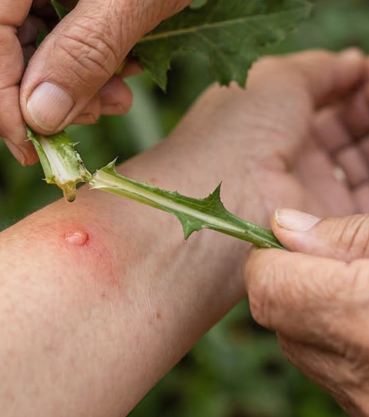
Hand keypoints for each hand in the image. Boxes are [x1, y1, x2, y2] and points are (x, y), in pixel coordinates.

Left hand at [137, 50, 368, 225]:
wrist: (225, 201)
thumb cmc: (239, 130)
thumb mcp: (275, 80)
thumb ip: (320, 69)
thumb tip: (354, 61)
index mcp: (268, 118)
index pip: (323, 96)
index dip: (349, 80)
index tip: (368, 69)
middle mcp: (290, 153)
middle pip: (347, 125)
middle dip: (367, 106)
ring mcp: (313, 187)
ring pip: (362, 156)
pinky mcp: (333, 220)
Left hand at [246, 207, 368, 415]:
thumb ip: (343, 235)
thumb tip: (283, 226)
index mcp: (360, 317)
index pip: (266, 283)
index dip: (272, 254)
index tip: (294, 238)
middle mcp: (355, 370)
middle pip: (276, 316)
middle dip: (293, 282)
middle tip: (335, 264)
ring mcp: (360, 398)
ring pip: (300, 347)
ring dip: (316, 317)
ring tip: (358, 294)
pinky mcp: (366, 411)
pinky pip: (331, 374)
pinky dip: (339, 347)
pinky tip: (366, 326)